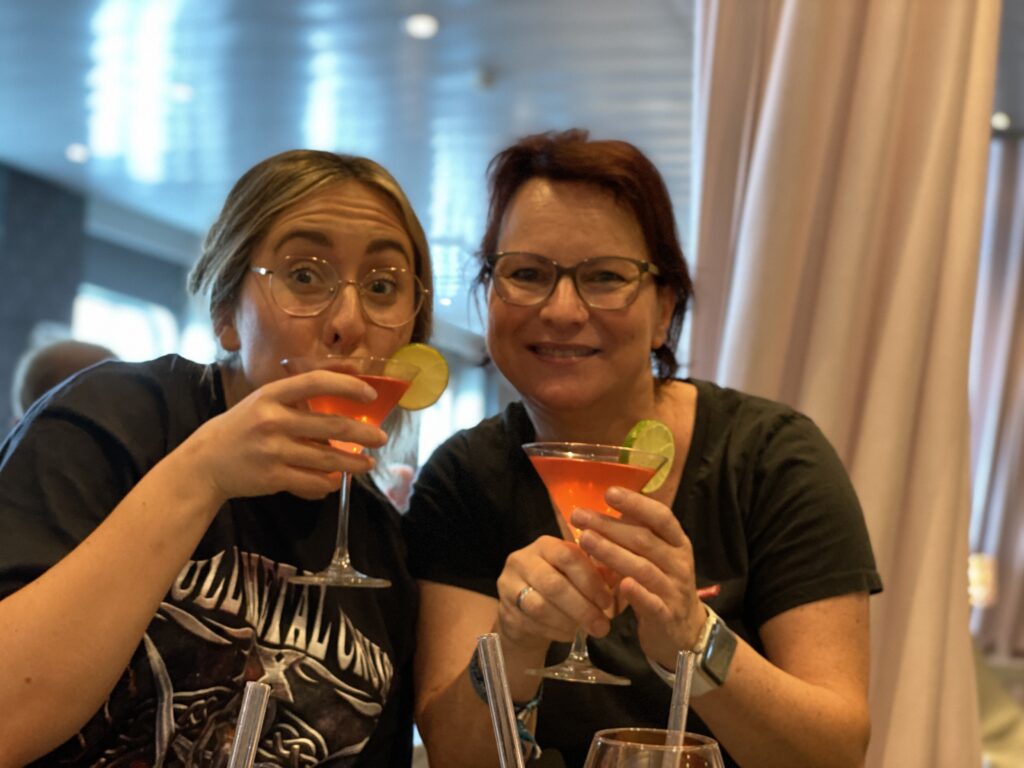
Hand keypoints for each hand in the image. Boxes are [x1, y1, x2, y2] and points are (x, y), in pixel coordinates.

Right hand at [182, 369, 387, 502]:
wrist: (205, 463)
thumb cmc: (241, 427)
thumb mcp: (263, 402)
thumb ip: (298, 396)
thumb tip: (346, 382)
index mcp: (271, 395)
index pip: (315, 382)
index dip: (347, 386)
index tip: (370, 394)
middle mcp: (272, 420)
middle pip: (331, 425)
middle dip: (363, 433)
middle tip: (381, 438)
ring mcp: (273, 450)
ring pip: (327, 458)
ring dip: (354, 462)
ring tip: (368, 463)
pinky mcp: (273, 477)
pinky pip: (312, 481)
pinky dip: (329, 482)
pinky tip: (337, 480)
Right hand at [495, 535, 615, 650]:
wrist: (525, 612)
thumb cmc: (561, 587)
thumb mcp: (578, 574)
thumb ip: (599, 572)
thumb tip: (625, 576)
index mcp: (545, 545)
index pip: (567, 556)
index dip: (590, 580)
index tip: (607, 601)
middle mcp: (522, 560)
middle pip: (553, 584)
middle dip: (582, 607)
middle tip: (602, 626)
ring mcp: (508, 585)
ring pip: (540, 606)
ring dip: (568, 621)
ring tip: (587, 631)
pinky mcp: (504, 610)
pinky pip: (531, 624)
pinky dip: (555, 631)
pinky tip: (569, 634)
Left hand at [572, 487, 704, 666]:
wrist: (684, 632)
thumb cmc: (662, 585)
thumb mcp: (658, 556)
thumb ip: (638, 533)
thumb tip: (608, 503)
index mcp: (678, 543)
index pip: (661, 517)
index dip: (636, 503)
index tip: (608, 492)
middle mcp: (679, 563)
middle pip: (644, 540)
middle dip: (609, 526)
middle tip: (579, 516)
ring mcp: (674, 590)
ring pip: (643, 568)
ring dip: (613, 553)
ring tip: (585, 540)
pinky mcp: (667, 616)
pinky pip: (652, 603)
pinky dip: (637, 593)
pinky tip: (621, 584)